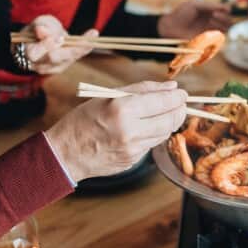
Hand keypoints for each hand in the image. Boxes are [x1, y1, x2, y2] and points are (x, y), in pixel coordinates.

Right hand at [18, 16, 94, 74]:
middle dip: (69, 47)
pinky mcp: (64, 66)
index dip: (45, 46)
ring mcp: (53, 68)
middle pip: (55, 58)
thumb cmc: (36, 30)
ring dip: (82, 46)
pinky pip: (76, 56)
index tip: (58, 38)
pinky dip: (86, 46)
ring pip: (69, 58)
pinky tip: (94, 35)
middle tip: (86, 37)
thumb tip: (42, 31)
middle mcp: (41, 65)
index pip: (34, 54)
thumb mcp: (38, 22)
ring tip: (94, 34)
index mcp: (28, 54)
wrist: (39, 41)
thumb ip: (40, 26)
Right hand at [43, 81, 187, 182]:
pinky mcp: (133, 160)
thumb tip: (171, 87)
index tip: (182, 93)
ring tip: (164, 112)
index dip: (177, 97)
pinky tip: (147, 127)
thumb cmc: (83, 120)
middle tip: (180, 103)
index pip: (163, 102)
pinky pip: (152, 144)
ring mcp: (133, 149)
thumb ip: (141, 90)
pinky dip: (155, 134)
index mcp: (122, 109)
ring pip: (165, 133)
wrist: (65, 154)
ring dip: (169, 122)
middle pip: (170, 120)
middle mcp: (130, 130)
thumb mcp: (107, 96)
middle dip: (179, 110)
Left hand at [157, 0, 233, 38]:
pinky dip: (217, 31)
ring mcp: (210, 30)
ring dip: (221, 23)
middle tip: (213, 15)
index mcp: (210, 10)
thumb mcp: (195, 5)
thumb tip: (227, 8)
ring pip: (227, 28)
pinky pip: (220, 37)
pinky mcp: (207, 39)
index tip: (221, 9)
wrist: (171, 27)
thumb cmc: (181, 14)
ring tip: (210, 20)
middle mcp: (212, 20)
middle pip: (229, 20)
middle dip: (224, 17)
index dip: (226, 9)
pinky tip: (208, 28)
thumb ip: (210, 6)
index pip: (226, 10)